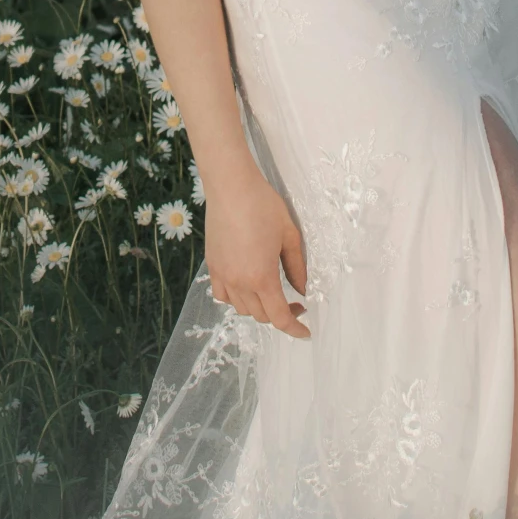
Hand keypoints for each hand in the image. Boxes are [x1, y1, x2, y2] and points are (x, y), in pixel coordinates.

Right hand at [205, 173, 309, 340]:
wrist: (231, 186)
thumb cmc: (263, 206)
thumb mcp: (290, 236)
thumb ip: (297, 268)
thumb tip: (302, 289)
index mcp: (262, 277)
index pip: (279, 317)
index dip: (294, 329)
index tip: (305, 332)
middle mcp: (240, 281)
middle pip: (261, 316)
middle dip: (281, 315)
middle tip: (296, 302)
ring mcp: (223, 275)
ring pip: (242, 309)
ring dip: (259, 308)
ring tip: (272, 294)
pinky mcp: (212, 266)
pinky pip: (222, 295)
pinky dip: (236, 299)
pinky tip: (246, 287)